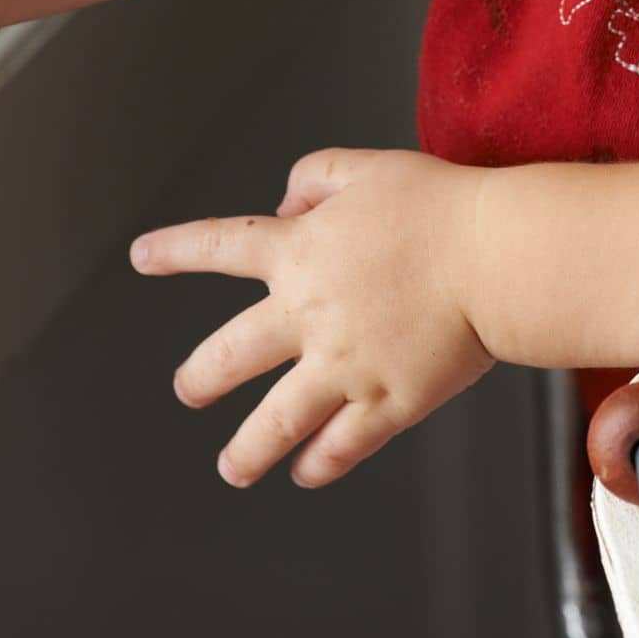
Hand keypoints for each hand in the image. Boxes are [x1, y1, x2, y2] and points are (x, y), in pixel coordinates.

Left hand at [128, 148, 494, 489]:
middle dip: (199, 378)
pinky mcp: (388, 402)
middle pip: (230, 355)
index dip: (176, 250)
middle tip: (188, 390)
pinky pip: (341, 445)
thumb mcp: (368, 167)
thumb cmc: (441, 207)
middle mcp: (310, 314)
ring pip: (275, 421)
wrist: (496, 257)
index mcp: (301, 251)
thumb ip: (315, 177)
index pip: (220, 246)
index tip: (141, 257)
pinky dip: (318, 463)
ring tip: (232, 467)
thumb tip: (284, 206)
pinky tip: (306, 470)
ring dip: (246, 450)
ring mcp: (345, 365)